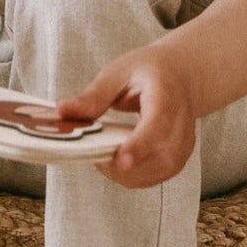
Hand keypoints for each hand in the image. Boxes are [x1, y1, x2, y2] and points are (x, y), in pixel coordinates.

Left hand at [56, 44, 197, 188]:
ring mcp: (184, 143)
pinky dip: (136, 175)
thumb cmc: (147, 70)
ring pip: (159, 171)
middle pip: (160, 156)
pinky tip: (119, 162)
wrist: (180, 74)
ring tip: (104, 157)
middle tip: (95, 155)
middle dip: (125, 165)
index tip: (120, 159)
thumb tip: (62, 110)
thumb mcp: (118, 72)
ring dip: (128, 173)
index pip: (157, 123)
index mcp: (165, 94)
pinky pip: (157, 175)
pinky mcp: (179, 158)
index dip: (140, 145)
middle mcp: (181, 122)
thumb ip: (93, 95)